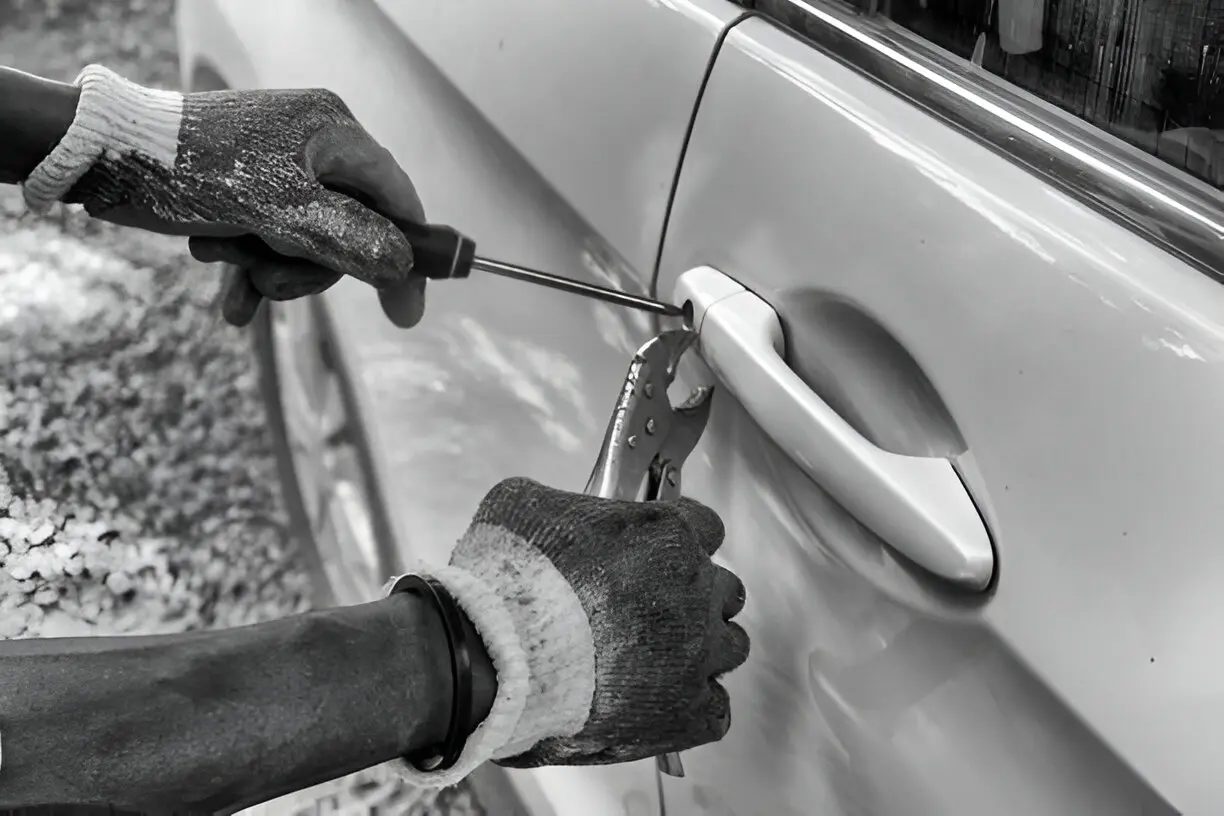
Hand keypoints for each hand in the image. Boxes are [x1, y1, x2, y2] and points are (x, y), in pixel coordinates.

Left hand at [32, 66, 427, 326]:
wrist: (100, 157)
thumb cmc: (192, 173)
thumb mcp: (281, 212)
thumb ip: (351, 241)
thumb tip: (403, 268)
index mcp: (333, 131)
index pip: (396, 198)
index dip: (408, 256)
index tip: (406, 312)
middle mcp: (313, 144)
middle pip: (349, 231)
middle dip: (307, 268)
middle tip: (269, 282)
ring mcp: (280, 167)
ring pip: (306, 243)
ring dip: (269, 270)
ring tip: (230, 272)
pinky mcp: (247, 187)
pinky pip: (271, 240)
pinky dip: (252, 269)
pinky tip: (231, 304)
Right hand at [387, 477, 749, 786]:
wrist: (495, 659)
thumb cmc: (507, 584)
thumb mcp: (520, 506)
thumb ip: (556, 504)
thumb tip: (549, 512)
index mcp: (663, 534)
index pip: (707, 527)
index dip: (680, 541)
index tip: (659, 554)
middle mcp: (692, 590)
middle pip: (723, 589)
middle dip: (694, 597)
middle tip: (652, 610)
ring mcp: (695, 653)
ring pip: (729, 647)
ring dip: (700, 650)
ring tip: (657, 661)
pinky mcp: (686, 712)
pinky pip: (716, 709)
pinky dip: (693, 707)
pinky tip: (659, 704)